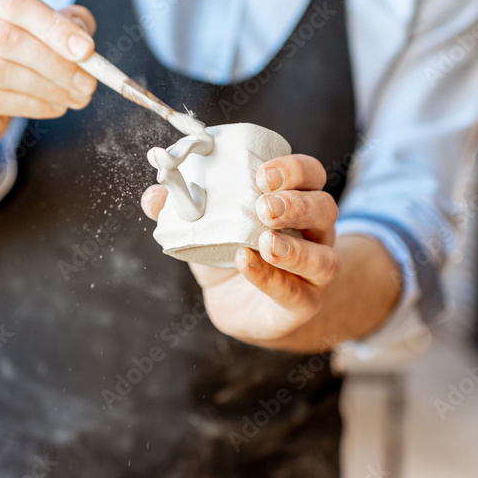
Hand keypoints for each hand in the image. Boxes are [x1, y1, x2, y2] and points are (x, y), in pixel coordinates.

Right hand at [0, 0, 98, 152]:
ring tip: (74, 99)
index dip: (54, 26)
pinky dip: (30, 106)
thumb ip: (61, 25)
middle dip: (55, 63)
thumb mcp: (33, 38)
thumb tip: (82, 32)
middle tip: (87, 84)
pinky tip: (52, 108)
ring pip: (0, 71)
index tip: (87, 50)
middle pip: (7, 37)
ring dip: (47, 88)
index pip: (15, 2)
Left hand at [141, 154, 339, 345]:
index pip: (310, 175)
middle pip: (325, 208)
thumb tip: (153, 195)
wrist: (243, 308)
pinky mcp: (305, 303)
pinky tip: (248, 266)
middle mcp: (315, 233)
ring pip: (324, 257)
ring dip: (295, 248)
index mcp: (296, 201)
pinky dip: (272, 279)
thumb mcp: (206, 226)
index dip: (293, 169)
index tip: (261, 173)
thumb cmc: (231, 254)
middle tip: (264, 206)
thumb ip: (180, 209)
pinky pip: (297, 293)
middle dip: (296, 204)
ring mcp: (315, 271)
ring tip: (265, 242)